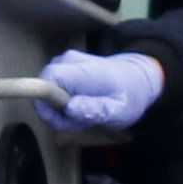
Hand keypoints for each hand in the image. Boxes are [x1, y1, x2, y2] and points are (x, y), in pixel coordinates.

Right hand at [36, 49, 162, 133]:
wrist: (138, 77)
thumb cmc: (130, 96)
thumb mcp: (120, 110)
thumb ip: (96, 110)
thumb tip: (70, 108)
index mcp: (84, 71)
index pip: (48, 81)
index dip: (45, 105)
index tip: (61, 119)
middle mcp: (70, 61)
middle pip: (44, 87)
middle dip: (54, 111)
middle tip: (77, 122)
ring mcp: (65, 61)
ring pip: (47, 89)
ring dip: (59, 109)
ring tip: (83, 114)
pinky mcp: (64, 66)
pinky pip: (52, 87)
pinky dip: (62, 101)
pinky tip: (80, 106)